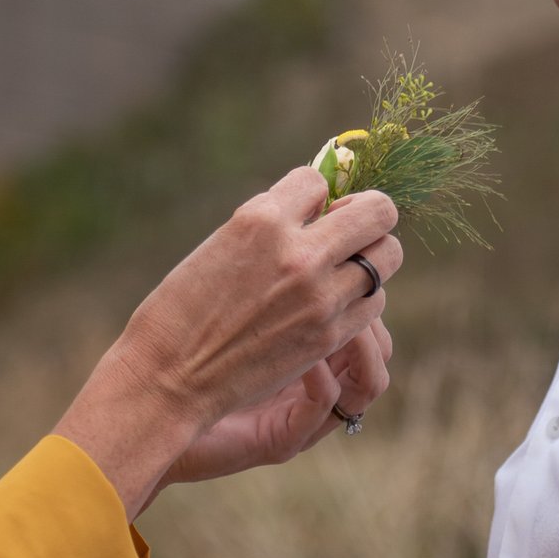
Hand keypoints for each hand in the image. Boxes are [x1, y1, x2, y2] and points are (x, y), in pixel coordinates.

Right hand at [61, 170, 400, 514]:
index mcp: (260, 219)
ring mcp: (319, 296)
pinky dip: (363, 296)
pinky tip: (337, 301)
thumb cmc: (183, 307)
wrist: (170, 377)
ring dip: (371, 254)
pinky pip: (375, 301)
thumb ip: (270, 221)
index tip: (301, 214)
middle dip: (366, 213)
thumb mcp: (222, 243)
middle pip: (377, 210)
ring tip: (344, 265)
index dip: (310, 196)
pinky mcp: (329, 335)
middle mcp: (298, 252)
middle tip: (345, 229)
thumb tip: (316, 203)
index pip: (317, 180)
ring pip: (389, 254)